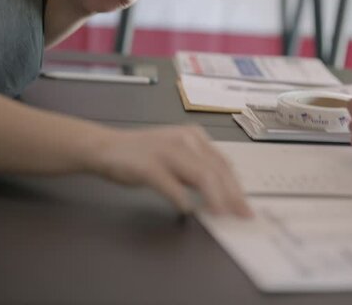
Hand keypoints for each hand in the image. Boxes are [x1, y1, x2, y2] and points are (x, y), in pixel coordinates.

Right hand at [91, 125, 251, 216]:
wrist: (105, 148)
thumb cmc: (143, 155)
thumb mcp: (177, 156)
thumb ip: (198, 170)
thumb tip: (223, 194)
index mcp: (194, 137)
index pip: (223, 163)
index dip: (237, 186)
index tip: (245, 205)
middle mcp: (184, 140)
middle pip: (216, 170)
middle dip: (232, 195)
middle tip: (241, 214)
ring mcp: (166, 152)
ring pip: (200, 175)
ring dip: (214, 198)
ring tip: (221, 214)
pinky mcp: (147, 165)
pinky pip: (169, 184)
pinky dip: (180, 198)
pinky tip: (187, 209)